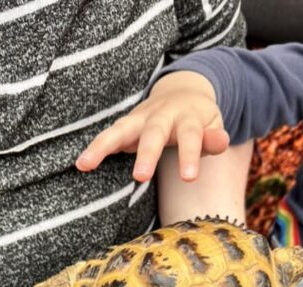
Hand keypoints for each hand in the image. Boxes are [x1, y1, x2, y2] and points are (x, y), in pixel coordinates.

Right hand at [75, 71, 228, 182]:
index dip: (189, 155)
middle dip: (146, 154)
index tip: (188, 178)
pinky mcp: (126, 125)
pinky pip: (108, 136)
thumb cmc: (199, 120)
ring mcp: (140, 118)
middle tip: (140, 177)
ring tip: (85, 164)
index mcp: (187, 116)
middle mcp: (161, 114)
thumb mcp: (213, 125)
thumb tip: (221, 141)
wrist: (182, 92)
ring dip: (102, 146)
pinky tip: (81, 164)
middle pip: (153, 133)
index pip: (190, 136)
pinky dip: (95, 148)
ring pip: (120, 129)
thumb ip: (214, 138)